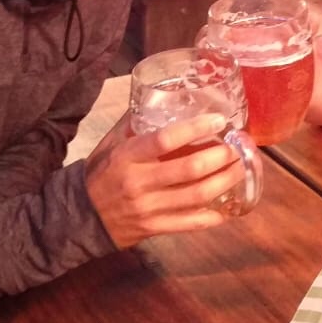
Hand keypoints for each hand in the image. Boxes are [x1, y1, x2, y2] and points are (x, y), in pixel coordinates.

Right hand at [84, 113, 244, 248]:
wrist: (80, 217)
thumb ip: (135, 122)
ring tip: (241, 168)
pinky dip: (214, 215)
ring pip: (196, 196)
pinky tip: (231, 206)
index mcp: (127, 156)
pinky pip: (191, 223)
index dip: (195, 129)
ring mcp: (148, 208)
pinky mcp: (155, 228)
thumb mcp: (111, 143)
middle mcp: (139, 183)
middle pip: (189, 170)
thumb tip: (162, 94)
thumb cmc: (100, 173)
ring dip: (225, 181)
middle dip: (221, 156)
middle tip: (238, 146)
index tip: (219, 121)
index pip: (165, 140)